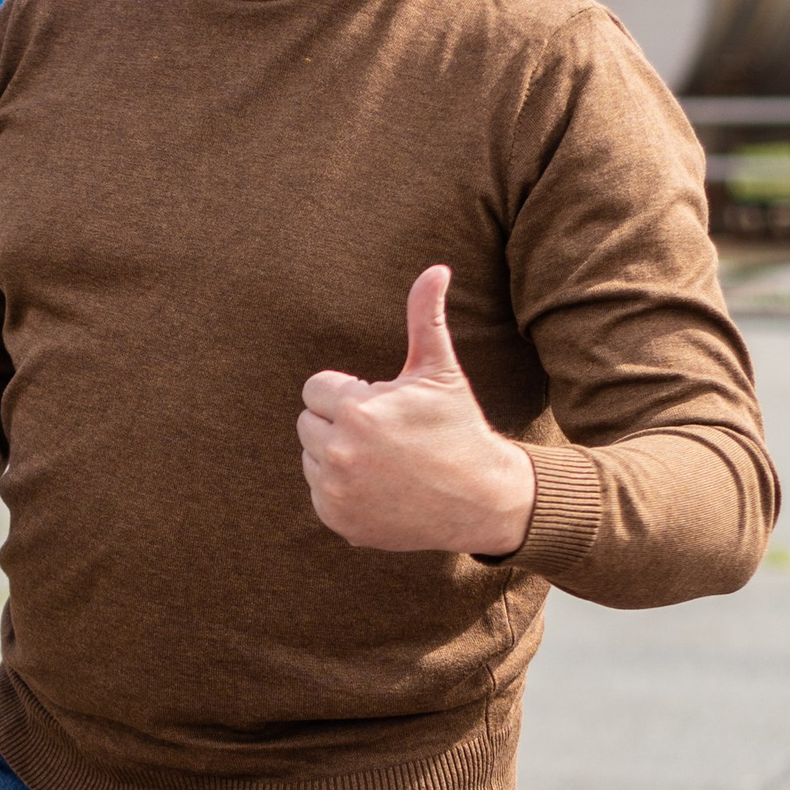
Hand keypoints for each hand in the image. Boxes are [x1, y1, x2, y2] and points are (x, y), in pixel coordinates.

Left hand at [299, 267, 535, 557]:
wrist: (481, 498)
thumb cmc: (458, 428)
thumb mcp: (441, 371)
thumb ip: (426, 318)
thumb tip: (437, 269)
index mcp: (357, 411)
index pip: (316, 389)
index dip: (350, 393)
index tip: (383, 406)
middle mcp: (339, 454)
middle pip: (307, 423)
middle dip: (340, 422)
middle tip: (386, 434)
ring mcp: (336, 492)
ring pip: (311, 458)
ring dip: (337, 455)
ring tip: (385, 461)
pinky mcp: (339, 521)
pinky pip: (319, 493)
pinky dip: (341, 490)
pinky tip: (381, 488)